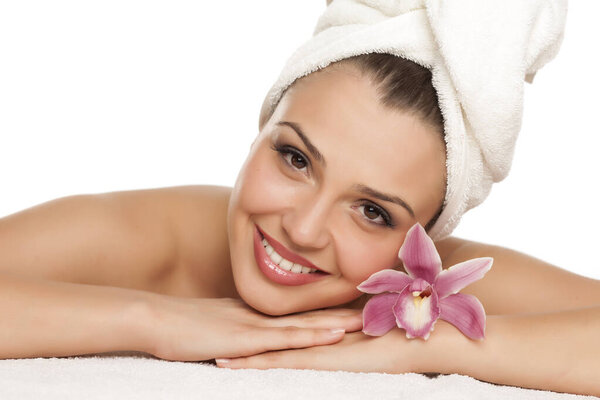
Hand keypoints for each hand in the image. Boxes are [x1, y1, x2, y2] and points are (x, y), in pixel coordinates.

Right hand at [139, 296, 363, 361]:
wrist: (152, 318)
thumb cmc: (177, 326)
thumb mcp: (212, 327)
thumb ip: (232, 330)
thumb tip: (243, 338)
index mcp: (253, 315)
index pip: (295, 313)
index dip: (322, 310)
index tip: (348, 307)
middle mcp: (260, 317)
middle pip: (307, 314)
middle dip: (339, 313)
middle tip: (372, 307)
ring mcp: (254, 325)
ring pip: (305, 324)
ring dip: (337, 322)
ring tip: (367, 320)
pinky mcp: (245, 338)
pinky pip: (286, 338)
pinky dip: (311, 335)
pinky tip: (333, 334)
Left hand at [215, 319, 454, 372]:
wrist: (427, 336)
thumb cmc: (407, 331)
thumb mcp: (375, 334)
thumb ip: (360, 333)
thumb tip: (355, 332)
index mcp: (329, 333)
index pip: (291, 333)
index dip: (265, 334)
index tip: (242, 337)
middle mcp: (320, 338)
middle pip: (276, 341)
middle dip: (248, 346)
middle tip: (217, 347)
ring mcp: (322, 346)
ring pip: (275, 353)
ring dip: (248, 359)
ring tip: (219, 361)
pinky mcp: (326, 356)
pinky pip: (288, 361)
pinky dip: (264, 364)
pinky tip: (242, 366)